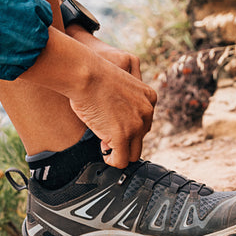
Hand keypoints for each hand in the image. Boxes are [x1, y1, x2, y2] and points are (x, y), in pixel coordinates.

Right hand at [18, 29, 156, 167]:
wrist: (86, 74)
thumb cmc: (94, 76)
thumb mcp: (120, 86)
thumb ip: (126, 103)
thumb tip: (118, 121)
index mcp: (149, 97)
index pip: (144, 122)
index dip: (127, 126)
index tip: (112, 123)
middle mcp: (147, 112)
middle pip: (140, 137)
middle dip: (124, 139)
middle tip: (106, 134)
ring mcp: (136, 125)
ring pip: (134, 153)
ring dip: (120, 151)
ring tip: (105, 143)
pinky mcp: (122, 136)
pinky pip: (122, 161)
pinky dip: (113, 161)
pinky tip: (104, 153)